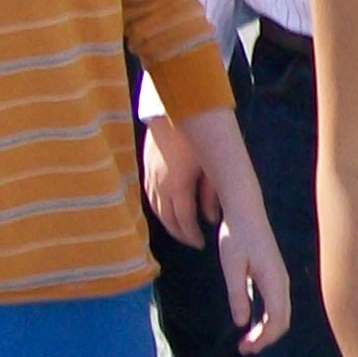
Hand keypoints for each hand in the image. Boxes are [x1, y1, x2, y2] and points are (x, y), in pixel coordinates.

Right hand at [142, 120, 223, 244]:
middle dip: (180, 233)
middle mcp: (161, 186)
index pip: (184, 220)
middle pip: (167, 219)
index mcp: (179, 186)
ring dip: (168, 223)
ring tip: (181, 229)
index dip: (191, 235)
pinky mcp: (146, 169)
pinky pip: (149, 197)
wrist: (170, 112)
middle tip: (192, 241)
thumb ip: (210, 195)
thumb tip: (211, 218)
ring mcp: (151, 177)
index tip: (201, 243)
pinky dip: (158, 209)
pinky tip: (166, 210)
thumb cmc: (196, 137)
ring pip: (156, 210)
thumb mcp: (210, 167)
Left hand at [206, 205, 293, 352]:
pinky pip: (277, 304)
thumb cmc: (237, 235)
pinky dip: (267, 319)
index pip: (276, 320)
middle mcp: (282, 282)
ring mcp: (281, 278)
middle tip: (243, 349)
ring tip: (247, 341)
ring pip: (281, 313)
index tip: (243, 348)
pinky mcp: (275, 275)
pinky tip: (252, 321)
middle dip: (265, 338)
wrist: (246, 210)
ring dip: (266, 330)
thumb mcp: (232, 265)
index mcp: (274, 281)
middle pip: (282, 321)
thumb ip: (238, 293)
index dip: (263, 338)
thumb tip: (241, 322)